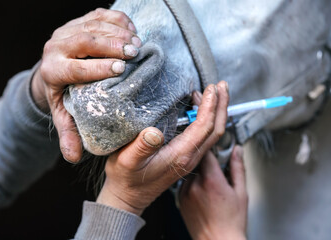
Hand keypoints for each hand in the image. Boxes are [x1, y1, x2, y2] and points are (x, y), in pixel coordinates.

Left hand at [31, 8, 141, 162]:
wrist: (53, 67)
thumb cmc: (63, 93)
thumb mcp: (64, 113)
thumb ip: (69, 133)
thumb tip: (73, 157)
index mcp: (52, 70)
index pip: (75, 67)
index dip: (98, 67)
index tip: (121, 68)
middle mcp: (56, 46)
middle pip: (85, 40)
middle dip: (112, 45)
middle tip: (134, 51)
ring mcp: (67, 30)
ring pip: (93, 25)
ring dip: (118, 32)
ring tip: (137, 43)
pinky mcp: (79, 20)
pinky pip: (99, 14)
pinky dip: (118, 19)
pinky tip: (132, 29)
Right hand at [96, 81, 228, 215]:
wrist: (127, 198)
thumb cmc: (126, 179)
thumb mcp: (127, 161)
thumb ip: (141, 147)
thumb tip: (154, 131)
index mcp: (180, 155)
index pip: (204, 127)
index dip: (210, 106)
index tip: (212, 88)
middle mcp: (190, 157)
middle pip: (215, 129)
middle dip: (221, 105)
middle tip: (223, 86)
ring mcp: (189, 158)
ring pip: (212, 133)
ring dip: (217, 112)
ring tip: (216, 94)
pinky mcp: (185, 158)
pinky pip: (203, 137)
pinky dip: (207, 120)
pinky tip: (200, 111)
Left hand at [179, 146, 247, 239]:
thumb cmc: (232, 221)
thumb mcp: (241, 192)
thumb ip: (237, 167)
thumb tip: (237, 150)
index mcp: (211, 180)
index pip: (206, 151)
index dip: (211, 147)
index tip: (216, 147)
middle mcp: (195, 185)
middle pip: (197, 161)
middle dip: (207, 161)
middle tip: (217, 169)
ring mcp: (185, 192)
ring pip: (190, 172)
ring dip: (199, 173)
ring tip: (211, 186)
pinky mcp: (179, 199)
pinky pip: (184, 183)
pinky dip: (192, 183)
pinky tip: (203, 193)